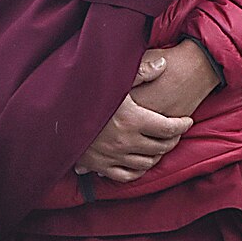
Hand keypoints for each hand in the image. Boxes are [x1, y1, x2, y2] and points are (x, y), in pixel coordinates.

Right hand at [74, 43, 218, 184]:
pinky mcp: (100, 166)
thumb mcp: (114, 79)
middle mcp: (126, 141)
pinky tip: (140, 162)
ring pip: (146, 163)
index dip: (182, 125)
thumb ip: (141, 72)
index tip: (187, 120)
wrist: (54, 114)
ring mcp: (112, 156)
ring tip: (159, 146)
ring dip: (157, 155)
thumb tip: (164, 64)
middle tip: (175, 132)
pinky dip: (138, 171)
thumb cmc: (85, 93)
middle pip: (161, 147)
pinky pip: (126, 176)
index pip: (169, 128)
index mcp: (132, 120)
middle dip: (173, 139)